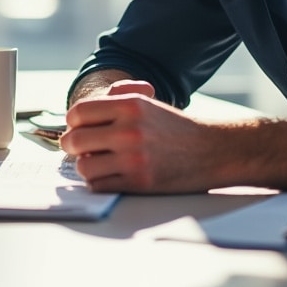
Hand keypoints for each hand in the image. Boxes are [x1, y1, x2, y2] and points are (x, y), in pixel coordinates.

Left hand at [61, 91, 216, 193]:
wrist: (213, 151)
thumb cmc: (175, 128)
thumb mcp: (147, 103)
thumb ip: (114, 101)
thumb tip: (77, 116)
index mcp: (130, 105)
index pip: (78, 113)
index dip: (73, 123)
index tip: (77, 130)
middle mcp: (129, 129)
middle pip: (75, 140)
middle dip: (72, 147)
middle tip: (79, 150)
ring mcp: (134, 158)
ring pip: (84, 167)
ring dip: (87, 167)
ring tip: (98, 164)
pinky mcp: (139, 182)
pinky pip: (99, 185)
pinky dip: (100, 183)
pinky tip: (111, 176)